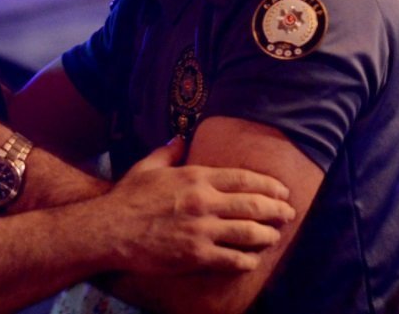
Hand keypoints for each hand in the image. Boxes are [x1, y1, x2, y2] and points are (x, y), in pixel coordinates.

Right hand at [102, 138, 294, 273]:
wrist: (109, 229)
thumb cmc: (127, 197)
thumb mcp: (147, 167)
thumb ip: (168, 151)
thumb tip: (182, 138)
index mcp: (195, 177)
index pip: (243, 179)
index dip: (268, 185)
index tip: (282, 190)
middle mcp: (204, 202)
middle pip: (253, 205)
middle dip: (277, 210)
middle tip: (289, 213)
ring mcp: (201, 230)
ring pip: (249, 233)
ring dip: (268, 235)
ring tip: (275, 236)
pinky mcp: (196, 255)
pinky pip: (232, 259)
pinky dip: (248, 260)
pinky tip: (253, 259)